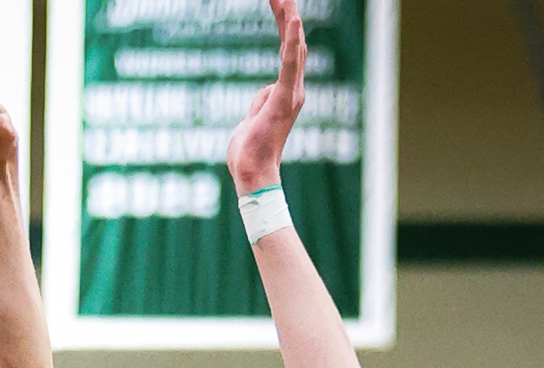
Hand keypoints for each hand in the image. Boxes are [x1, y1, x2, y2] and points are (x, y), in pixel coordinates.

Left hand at [227, 0, 305, 193]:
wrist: (252, 174)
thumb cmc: (249, 153)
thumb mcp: (250, 120)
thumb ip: (259, 102)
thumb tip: (264, 92)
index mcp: (285, 93)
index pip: (286, 50)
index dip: (284, 25)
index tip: (278, 0)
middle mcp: (293, 90)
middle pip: (292, 43)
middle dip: (287, 14)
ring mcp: (290, 94)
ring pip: (292, 47)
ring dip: (289, 20)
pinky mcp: (284, 98)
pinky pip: (289, 64)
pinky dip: (292, 42)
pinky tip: (294, 20)